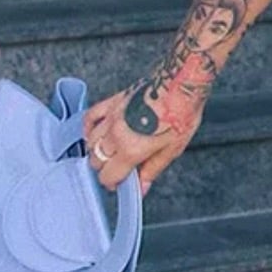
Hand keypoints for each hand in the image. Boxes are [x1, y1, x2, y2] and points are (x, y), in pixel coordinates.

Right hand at [82, 82, 202, 196]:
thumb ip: (153, 170)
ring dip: (98, 151)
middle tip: (120, 168)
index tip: (120, 183)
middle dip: (106, 169)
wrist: (181, 84)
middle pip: (96, 161)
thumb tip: (142, 187)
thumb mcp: (172, 149)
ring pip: (90, 142)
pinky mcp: (111, 102)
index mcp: (130, 150)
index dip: (113, 183)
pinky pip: (89, 117)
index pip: (107, 176)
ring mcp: (111, 117)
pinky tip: (96, 133)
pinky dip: (89, 128)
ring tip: (112, 153)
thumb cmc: (182, 113)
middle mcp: (115, 135)